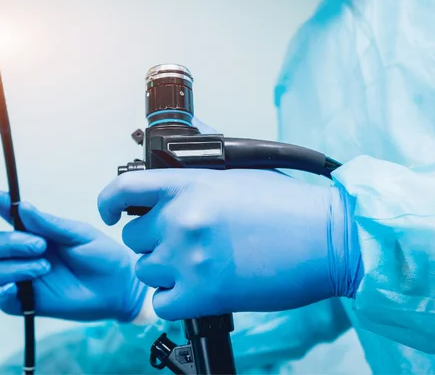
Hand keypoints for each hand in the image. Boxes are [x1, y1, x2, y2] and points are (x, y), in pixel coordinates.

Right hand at [0, 191, 146, 322]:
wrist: (120, 285)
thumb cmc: (102, 255)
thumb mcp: (79, 234)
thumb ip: (50, 224)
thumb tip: (22, 207)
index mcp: (37, 231)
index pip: (9, 216)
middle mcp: (25, 254)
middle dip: (11, 242)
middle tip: (41, 245)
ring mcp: (25, 278)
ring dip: (14, 267)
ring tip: (45, 266)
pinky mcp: (29, 302)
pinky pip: (2, 301)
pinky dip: (2, 294)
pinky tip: (14, 288)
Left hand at [97, 169, 362, 320]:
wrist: (327, 239)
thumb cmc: (287, 204)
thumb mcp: (239, 167)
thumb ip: (199, 148)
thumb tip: (173, 131)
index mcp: (188, 184)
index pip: (121, 190)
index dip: (107, 203)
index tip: (108, 213)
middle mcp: (181, 219)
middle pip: (133, 237)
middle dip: (153, 240)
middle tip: (183, 242)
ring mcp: (188, 258)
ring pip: (145, 270)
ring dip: (165, 270)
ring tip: (198, 265)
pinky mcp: (202, 295)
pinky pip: (161, 303)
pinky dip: (174, 299)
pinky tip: (198, 289)